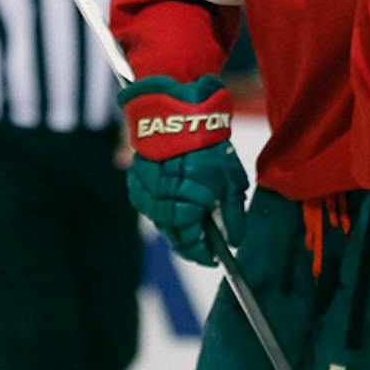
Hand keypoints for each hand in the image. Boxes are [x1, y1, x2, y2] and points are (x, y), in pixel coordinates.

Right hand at [119, 74, 247, 266]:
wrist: (179, 112)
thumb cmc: (207, 145)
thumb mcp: (231, 181)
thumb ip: (233, 215)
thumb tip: (233, 241)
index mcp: (185, 202)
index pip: (188, 241)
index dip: (201, 253)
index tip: (212, 257)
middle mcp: (159, 200)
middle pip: (173, 233)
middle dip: (190, 238)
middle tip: (205, 240)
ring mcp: (144, 191)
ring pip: (160, 220)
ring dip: (177, 220)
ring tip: (193, 212)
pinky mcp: (135, 180)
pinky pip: (148, 204)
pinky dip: (163, 205)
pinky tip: (176, 198)